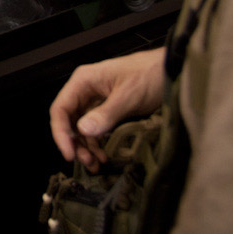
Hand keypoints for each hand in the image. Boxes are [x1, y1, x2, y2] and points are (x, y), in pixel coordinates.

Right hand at [49, 48, 164, 171]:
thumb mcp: (128, 96)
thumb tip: (83, 130)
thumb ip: (105, 114)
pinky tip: (103, 154)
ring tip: (94, 163)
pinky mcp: (108, 108)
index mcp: (84, 81)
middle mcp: (86, 90)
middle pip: (69, 120)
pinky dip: (97, 143)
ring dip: (85, 146)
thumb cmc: (150, 74)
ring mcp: (97, 99)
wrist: (171, 70)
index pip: (61, 108)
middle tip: (85, 161)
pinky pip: (95, 128)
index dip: (61, 133)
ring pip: (81, 127)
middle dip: (75, 143)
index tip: (69, 153)